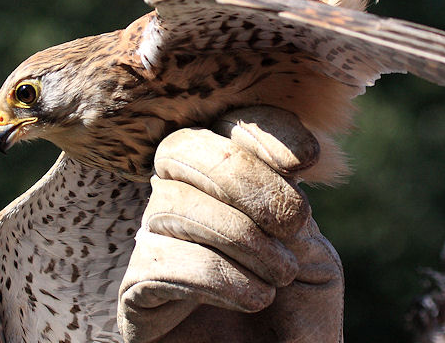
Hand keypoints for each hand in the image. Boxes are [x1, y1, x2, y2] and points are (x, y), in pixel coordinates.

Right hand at [118, 106, 343, 342]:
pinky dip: (216, 275)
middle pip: (182, 147)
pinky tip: (253, 298)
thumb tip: (282, 164)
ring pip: (171, 203)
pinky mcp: (136, 294)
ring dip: (237, 235)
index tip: (306, 161)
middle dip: (244, 178)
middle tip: (291, 225)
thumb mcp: (308, 252)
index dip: (261, 130)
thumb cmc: (297, 318)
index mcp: (224, 184)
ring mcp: (154, 245)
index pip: (222, 125)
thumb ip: (288, 205)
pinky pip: (158, 260)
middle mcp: (182, 202)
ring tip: (279, 276)